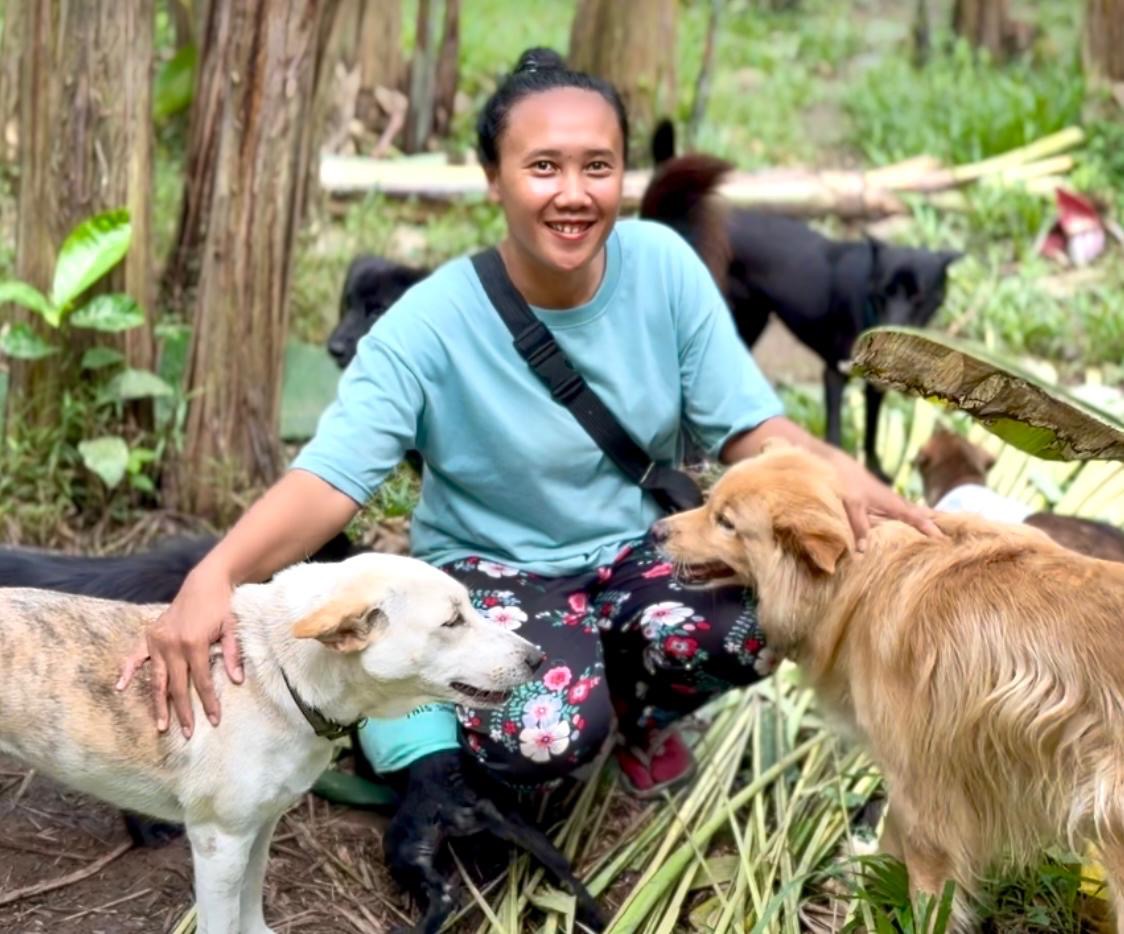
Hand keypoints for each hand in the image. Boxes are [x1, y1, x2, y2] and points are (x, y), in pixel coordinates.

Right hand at [116, 565, 242, 736]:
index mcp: (194, 643)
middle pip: (177, 686)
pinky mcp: (150, 635)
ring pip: (157, 679)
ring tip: (161, 726)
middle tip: (186, 734)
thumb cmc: (222, 605)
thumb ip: (233, 654)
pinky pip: (135, 656)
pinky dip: (128, 671)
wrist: (206, 581)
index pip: (201, 681)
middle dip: (183, 712)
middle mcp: (172, 645)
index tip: (213, 720)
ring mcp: (158, 640)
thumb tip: (237, 681)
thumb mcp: (232, 628)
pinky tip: (121, 687)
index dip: (208, 702)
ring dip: (159, 704)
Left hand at [831, 453, 942, 551]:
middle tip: (958, 532)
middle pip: (922, 513)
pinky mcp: (883, 501)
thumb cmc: (845, 483)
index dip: (929, 529)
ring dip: (929, 518)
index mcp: (892, 503)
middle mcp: (895, 502)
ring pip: (915, 511)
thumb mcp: (852, 506)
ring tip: (946, 527)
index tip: (944, 540)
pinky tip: (917, 520)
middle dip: (938, 521)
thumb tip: (864, 551)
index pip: (916, 518)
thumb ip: (859, 527)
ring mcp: (890, 501)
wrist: (837, 465)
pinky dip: (915, 516)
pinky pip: (905, 511)